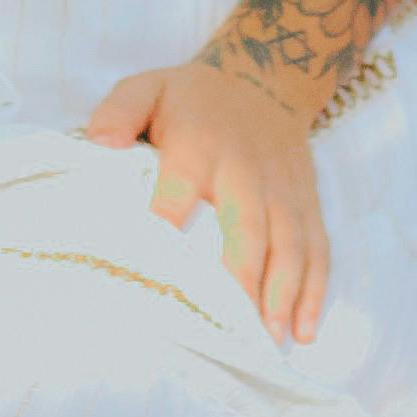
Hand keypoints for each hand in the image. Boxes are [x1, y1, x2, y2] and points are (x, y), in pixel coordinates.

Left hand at [79, 54, 330, 346]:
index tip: (157, 271)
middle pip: (247, 226)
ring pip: (290, 243)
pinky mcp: (307, 200)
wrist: (266, 75)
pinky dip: (315, 290)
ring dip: (284, 294)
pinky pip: (317, 247)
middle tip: (233, 330)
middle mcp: (245, 168)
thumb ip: (119, 112)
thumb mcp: (147, 88)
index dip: (168, 221)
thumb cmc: (191, 97)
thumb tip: (98, 142)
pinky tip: (303, 332)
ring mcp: (282, 187)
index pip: (181, 185)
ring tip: (270, 341)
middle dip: (243, 278)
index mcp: (198, 143)